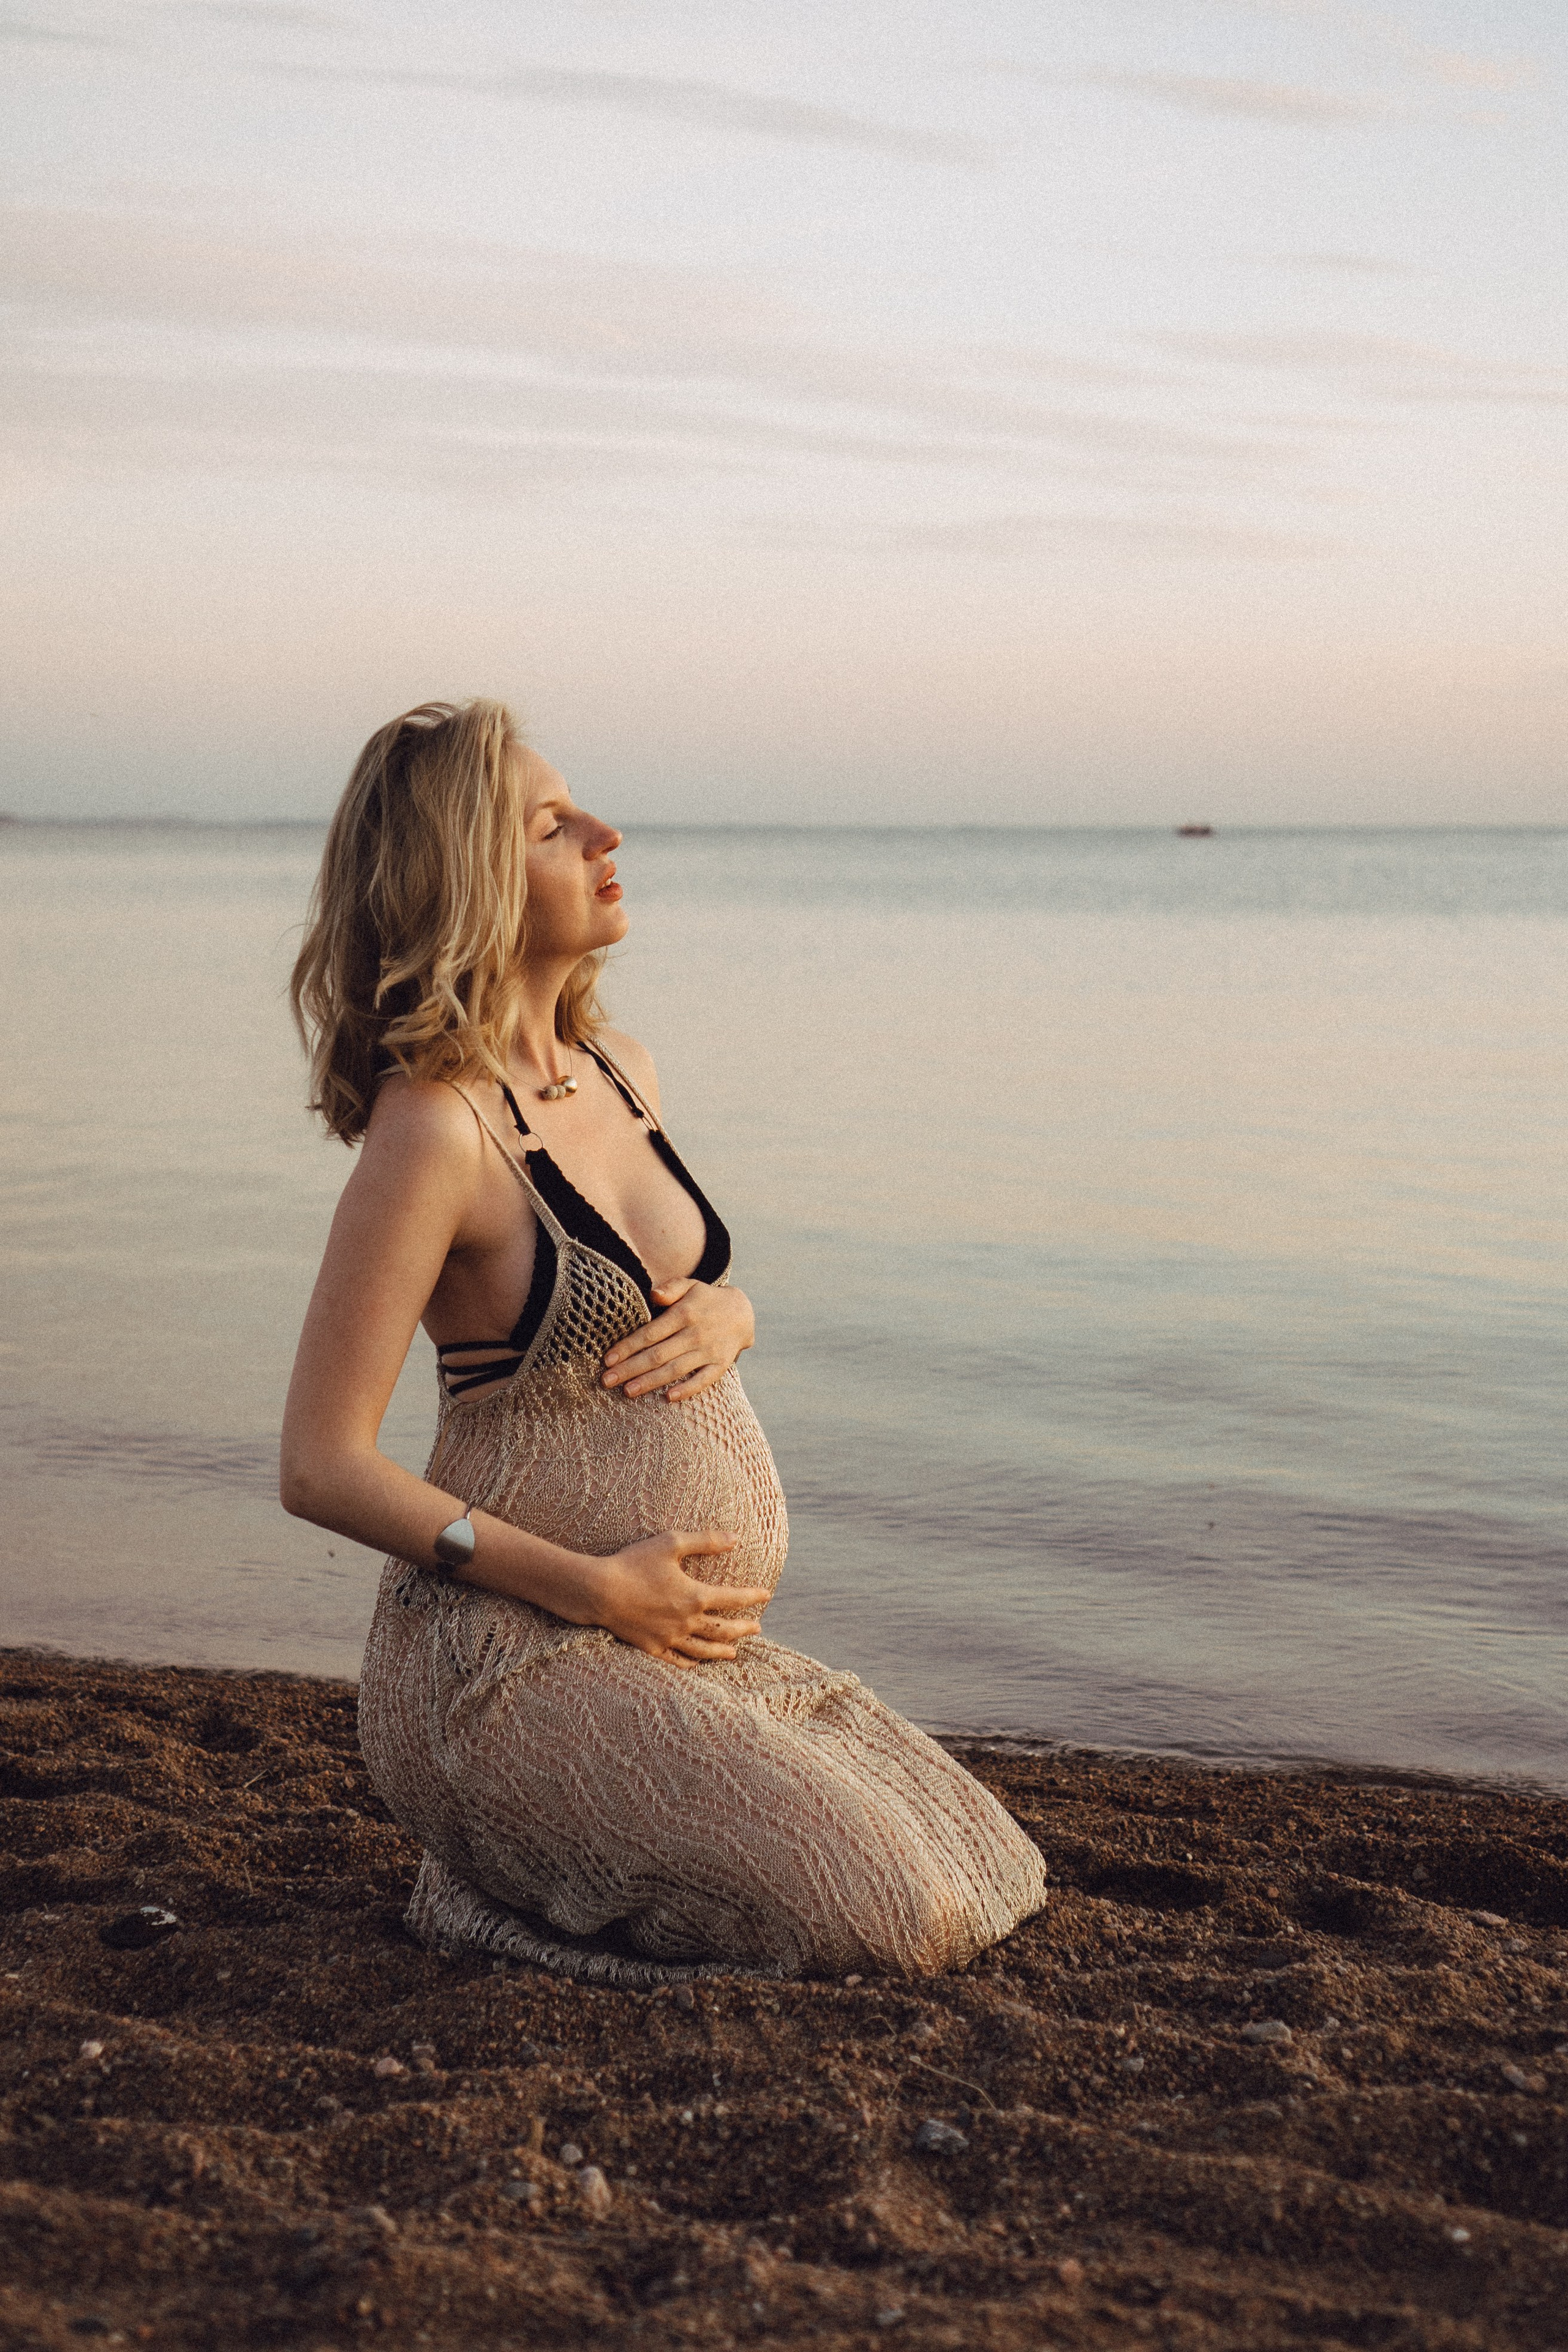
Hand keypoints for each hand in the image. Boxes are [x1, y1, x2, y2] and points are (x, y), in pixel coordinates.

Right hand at [588, 1530, 770, 1666]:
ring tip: (734, 1652)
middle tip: (757, 1628)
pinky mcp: (652, 1648)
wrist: (599, 1591)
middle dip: (743, 1629)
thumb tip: (736, 1538)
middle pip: (723, 1629)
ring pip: (704, 1649)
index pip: (733, 1599)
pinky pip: (678, 1660)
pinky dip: (692, 1662)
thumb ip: (706, 1541)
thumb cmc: (634, 1563)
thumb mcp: (671, 1543)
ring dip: (722, 1650)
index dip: (752, 1597)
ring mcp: (670, 1638)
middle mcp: (687, 1622)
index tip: (766, 1595)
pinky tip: (697, 1662)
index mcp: (695, 1596)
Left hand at [601, 1281, 754, 1402]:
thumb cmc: (705, 1299)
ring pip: (675, 1369)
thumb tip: (653, 1294)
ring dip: (650, 1382)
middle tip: (607, 1381)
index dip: (628, 1347)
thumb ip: (670, 1288)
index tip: (608, 1359)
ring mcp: (709, 1351)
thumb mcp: (690, 1285)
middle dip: (630, 1369)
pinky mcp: (720, 1364)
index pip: (650, 1334)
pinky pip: (703, 1380)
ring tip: (627, 1392)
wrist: (743, 1312)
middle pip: (657, 1355)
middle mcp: (695, 1334)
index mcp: (684, 1314)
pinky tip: (668, 1398)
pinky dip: (687, 1390)